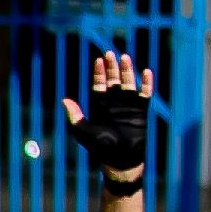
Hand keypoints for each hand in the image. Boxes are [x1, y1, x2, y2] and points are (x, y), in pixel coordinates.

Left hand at [66, 50, 151, 183]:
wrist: (121, 158)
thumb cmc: (100, 147)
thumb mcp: (83, 131)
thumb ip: (74, 116)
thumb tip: (64, 100)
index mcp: (99, 106)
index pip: (98, 84)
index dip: (98, 72)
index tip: (98, 60)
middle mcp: (114, 103)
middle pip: (112, 80)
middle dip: (111, 67)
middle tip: (110, 53)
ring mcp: (128, 105)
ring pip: (128, 82)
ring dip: (127, 70)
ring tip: (126, 57)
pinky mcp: (141, 110)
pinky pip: (145, 93)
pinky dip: (146, 83)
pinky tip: (146, 71)